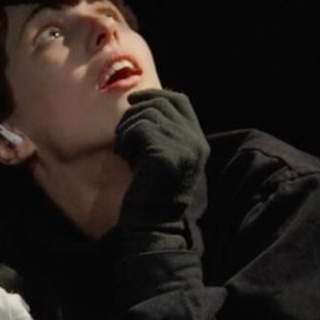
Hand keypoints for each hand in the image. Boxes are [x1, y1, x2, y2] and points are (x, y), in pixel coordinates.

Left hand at [113, 90, 208, 252]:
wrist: (153, 225)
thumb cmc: (150, 192)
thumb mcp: (162, 156)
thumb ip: (162, 132)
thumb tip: (141, 101)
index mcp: (198, 141)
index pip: (181, 101)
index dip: (156, 94)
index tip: (134, 100)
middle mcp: (196, 141)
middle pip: (160, 103)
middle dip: (134, 113)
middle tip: (121, 135)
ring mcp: (184, 147)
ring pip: (147, 114)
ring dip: (126, 128)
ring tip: (123, 150)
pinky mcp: (167, 154)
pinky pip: (139, 128)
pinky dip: (125, 139)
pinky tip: (123, 156)